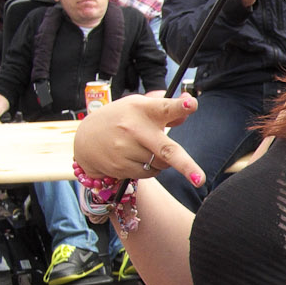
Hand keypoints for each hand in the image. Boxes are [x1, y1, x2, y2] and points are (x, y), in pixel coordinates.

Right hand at [73, 94, 205, 186]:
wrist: (85, 139)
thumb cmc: (121, 119)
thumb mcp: (139, 106)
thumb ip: (166, 108)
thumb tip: (188, 109)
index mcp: (143, 109)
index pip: (165, 107)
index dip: (180, 106)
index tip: (191, 104)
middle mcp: (134, 129)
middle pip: (166, 150)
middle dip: (186, 165)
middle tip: (200, 179)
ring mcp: (125, 150)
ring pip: (161, 164)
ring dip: (162, 160)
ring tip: (145, 148)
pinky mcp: (120, 167)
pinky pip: (149, 173)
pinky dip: (150, 169)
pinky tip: (136, 158)